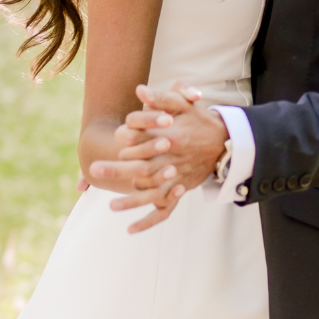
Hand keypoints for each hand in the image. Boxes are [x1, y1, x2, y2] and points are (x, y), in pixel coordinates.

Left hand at [90, 83, 227, 232]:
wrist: (224, 142)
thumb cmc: (199, 120)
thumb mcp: (184, 104)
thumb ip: (162, 98)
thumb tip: (140, 89)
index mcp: (172, 139)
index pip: (146, 141)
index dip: (129, 139)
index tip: (117, 137)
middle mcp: (174, 161)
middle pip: (143, 168)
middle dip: (118, 169)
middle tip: (94, 168)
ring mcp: (177, 180)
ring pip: (152, 194)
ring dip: (132, 201)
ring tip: (111, 205)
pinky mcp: (180, 191)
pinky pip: (164, 211)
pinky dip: (148, 221)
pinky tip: (131, 229)